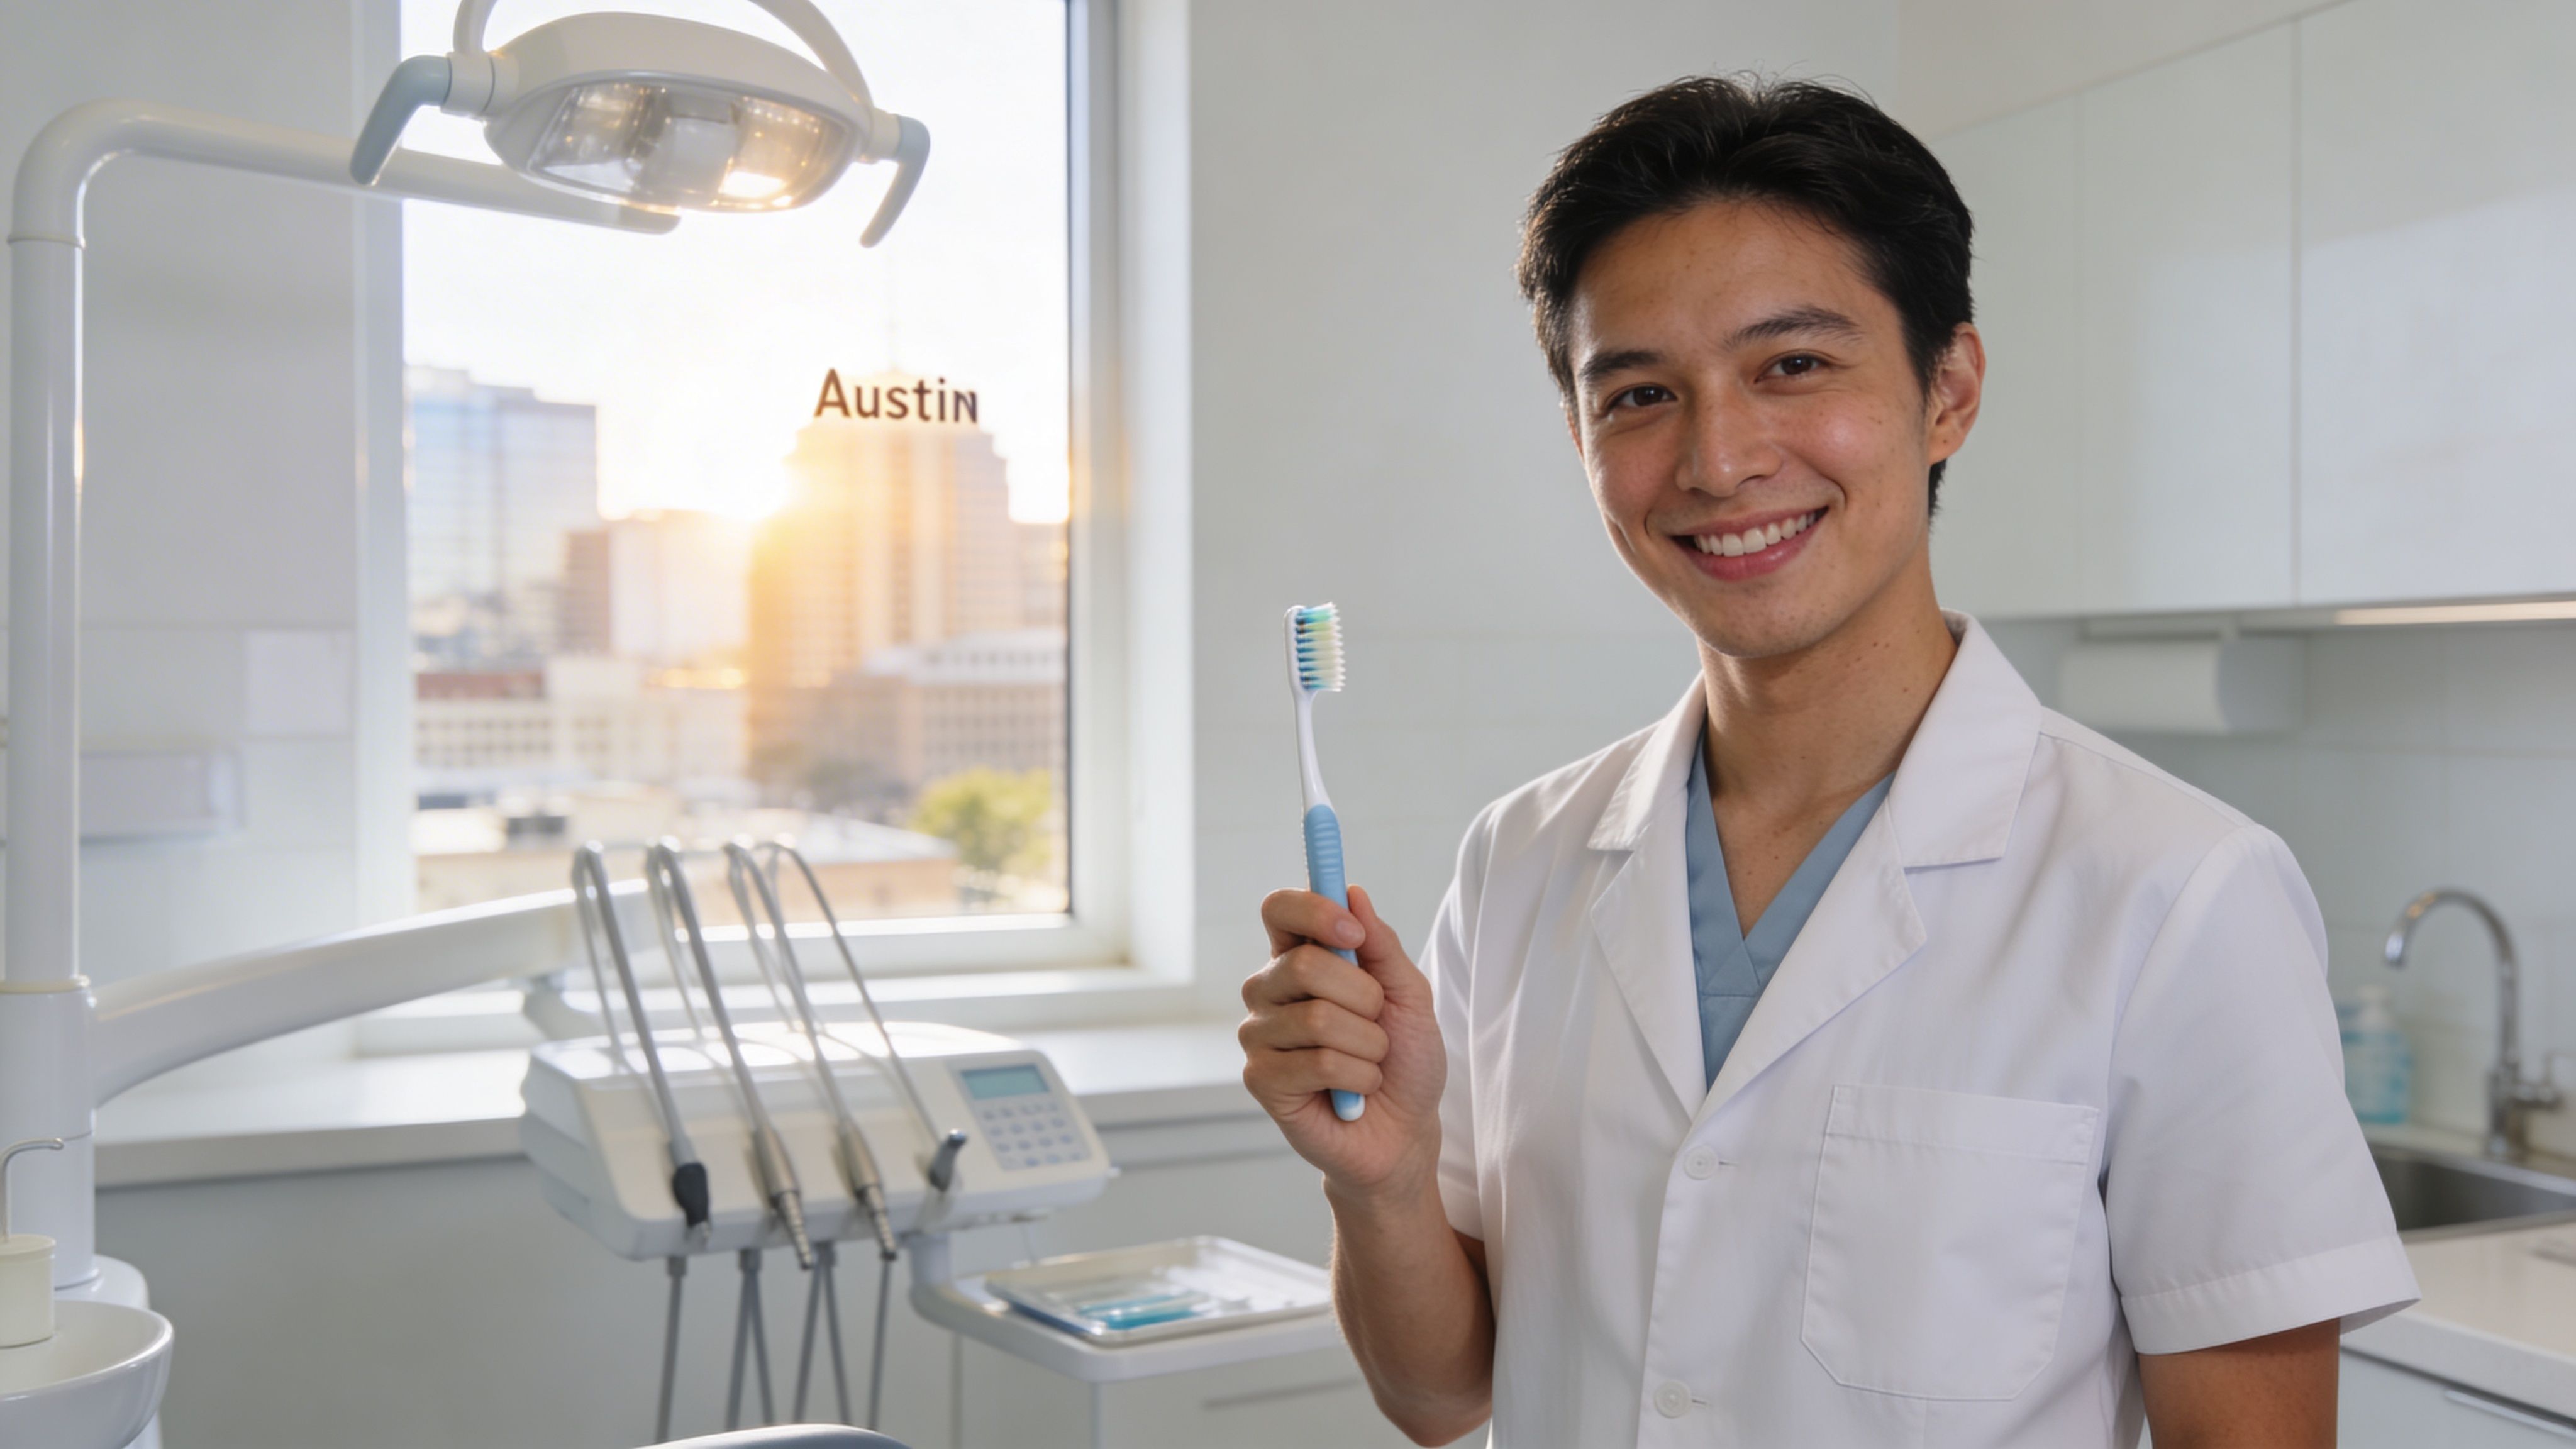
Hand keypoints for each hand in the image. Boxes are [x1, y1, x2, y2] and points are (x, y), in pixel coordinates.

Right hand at [1240, 884, 1446, 1200]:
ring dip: (1367, 1046)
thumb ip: (1381, 945)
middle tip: (1377, 1023)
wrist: (1404, 1133)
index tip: (1352, 932)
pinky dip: (1357, 1078)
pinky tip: (1355, 1092)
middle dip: (1363, 997)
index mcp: (1298, 958)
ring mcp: (1259, 1035)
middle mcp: (1269, 991)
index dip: (1313, 910)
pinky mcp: (1261, 1079)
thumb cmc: (1404, 1061)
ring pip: (1317, 1018)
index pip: (1279, 910)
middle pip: (1303, 964)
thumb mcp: (1409, 995)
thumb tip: (1352, 893)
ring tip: (1368, 1064)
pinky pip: (1319, 1062)